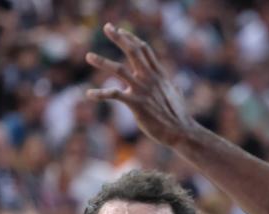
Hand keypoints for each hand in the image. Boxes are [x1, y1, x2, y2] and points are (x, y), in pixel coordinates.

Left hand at [85, 23, 197, 146]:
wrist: (180, 132)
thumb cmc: (178, 116)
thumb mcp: (177, 96)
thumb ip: (173, 87)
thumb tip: (176, 86)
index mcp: (158, 75)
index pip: (144, 50)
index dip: (132, 38)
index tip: (121, 31)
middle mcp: (150, 78)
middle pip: (133, 51)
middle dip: (119, 37)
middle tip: (107, 27)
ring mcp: (142, 90)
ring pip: (119, 69)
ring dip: (102, 62)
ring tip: (89, 56)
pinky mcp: (136, 104)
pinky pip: (114, 95)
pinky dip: (100, 94)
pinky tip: (89, 94)